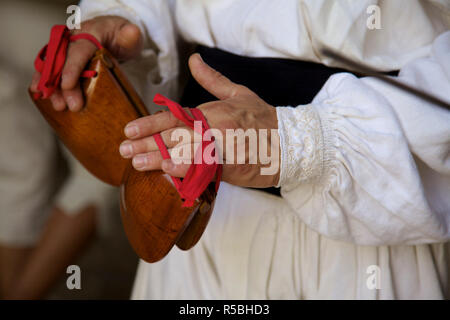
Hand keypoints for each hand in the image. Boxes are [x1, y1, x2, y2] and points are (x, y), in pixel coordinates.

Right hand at [30, 16, 142, 111]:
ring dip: (52, 87)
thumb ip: (131, 36)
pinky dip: (45, 83)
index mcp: (89, 33)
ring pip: (52, 67)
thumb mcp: (130, 35)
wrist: (112, 34)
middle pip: (62, 62)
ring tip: (58, 106)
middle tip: (71, 106)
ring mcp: (65, 50)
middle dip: (62, 85)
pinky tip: (43, 97)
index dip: (71, 68)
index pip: (78, 51)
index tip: (67, 85)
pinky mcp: (62, 60)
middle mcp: (72, 40)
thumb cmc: (121, 36)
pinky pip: (49, 70)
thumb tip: (132, 33)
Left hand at [119, 54, 280, 187]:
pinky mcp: (232, 164)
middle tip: (123, 149)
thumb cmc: (263, 118)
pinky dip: (187, 168)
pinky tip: (168, 171)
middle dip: (146, 142)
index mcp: (211, 110)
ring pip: (185, 150)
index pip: (174, 116)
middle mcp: (214, 126)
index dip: (149, 123)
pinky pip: (205, 166)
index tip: (129, 129)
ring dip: (158, 157)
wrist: (290, 142)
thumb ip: (212, 79)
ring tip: (136, 163)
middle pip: (174, 134)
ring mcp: (222, 145)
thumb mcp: (238, 93)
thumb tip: (194, 59)